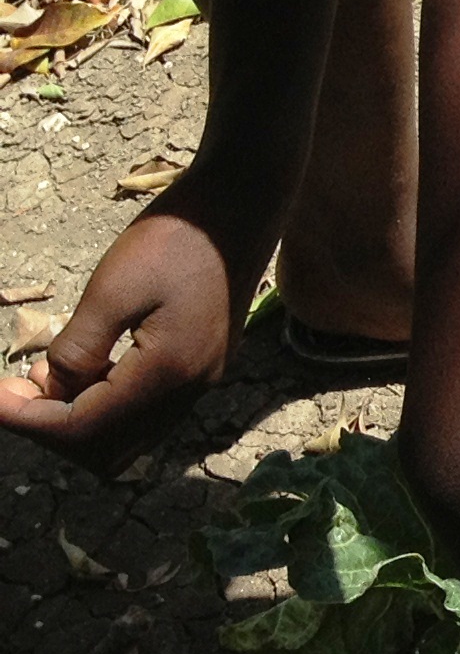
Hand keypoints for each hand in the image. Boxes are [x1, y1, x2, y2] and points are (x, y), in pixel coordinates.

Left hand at [0, 198, 256, 468]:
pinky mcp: (203, 366)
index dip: (28, 421)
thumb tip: (53, 388)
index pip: (84, 428)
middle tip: (13, 390)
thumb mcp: (113, 287)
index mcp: (169, 372)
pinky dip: (105, 407)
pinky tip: (85, 368)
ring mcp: (202, 381)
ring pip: (128, 439)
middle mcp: (191, 389)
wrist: (243, 204)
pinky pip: (146, 414)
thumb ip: (78, 347)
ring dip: (78, 421)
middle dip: (51, 428)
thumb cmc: (177, 238)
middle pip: (107, 449)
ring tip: (43, 378)